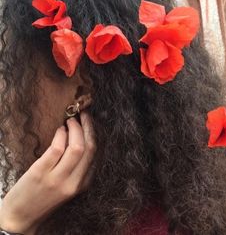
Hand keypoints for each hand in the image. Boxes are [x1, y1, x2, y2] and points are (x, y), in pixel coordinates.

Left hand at [0, 111, 96, 234]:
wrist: (22, 217)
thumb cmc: (45, 197)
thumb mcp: (69, 186)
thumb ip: (78, 168)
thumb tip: (80, 139)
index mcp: (83, 184)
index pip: (95, 153)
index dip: (93, 133)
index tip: (89, 122)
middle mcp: (74, 181)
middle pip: (89, 148)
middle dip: (88, 126)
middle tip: (83, 115)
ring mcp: (57, 178)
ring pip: (76, 147)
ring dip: (75, 129)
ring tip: (70, 121)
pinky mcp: (40, 173)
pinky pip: (56, 149)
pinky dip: (60, 135)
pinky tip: (59, 130)